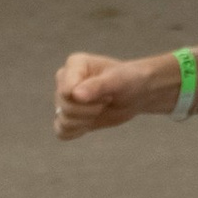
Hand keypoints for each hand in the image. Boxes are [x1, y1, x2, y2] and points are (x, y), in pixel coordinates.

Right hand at [53, 50, 168, 139]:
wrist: (136, 94)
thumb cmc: (128, 81)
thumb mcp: (118, 81)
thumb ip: (97, 86)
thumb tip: (75, 94)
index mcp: (74, 65)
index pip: (65, 91)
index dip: (88, 100)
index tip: (107, 92)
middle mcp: (64, 80)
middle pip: (65, 108)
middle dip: (90, 110)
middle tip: (106, 100)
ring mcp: (64, 98)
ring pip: (64, 122)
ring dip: (86, 121)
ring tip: (100, 108)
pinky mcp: (66, 115)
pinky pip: (62, 132)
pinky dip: (77, 131)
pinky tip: (90, 122)